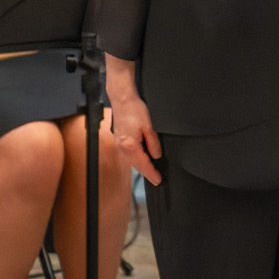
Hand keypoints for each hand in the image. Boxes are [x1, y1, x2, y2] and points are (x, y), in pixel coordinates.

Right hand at [105, 55, 162, 184]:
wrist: (122, 99)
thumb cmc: (134, 109)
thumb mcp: (149, 127)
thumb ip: (153, 143)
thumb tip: (156, 155)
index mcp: (130, 145)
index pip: (143, 164)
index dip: (152, 173)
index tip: (158, 180)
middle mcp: (122, 147)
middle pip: (136, 165)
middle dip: (146, 172)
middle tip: (156, 179)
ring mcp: (119, 144)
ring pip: (131, 160)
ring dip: (141, 166)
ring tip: (151, 171)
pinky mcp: (119, 139)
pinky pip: (128, 154)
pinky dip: (136, 159)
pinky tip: (141, 158)